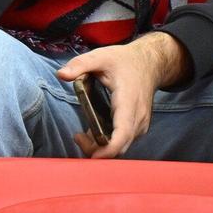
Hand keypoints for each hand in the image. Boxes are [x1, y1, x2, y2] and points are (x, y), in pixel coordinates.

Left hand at [57, 32, 190, 159]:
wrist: (150, 63)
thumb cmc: (125, 61)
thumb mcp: (101, 56)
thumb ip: (81, 64)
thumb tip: (61, 74)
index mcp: (128, 101)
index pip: (122, 134)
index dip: (108, 150)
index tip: (91, 155)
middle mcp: (138, 117)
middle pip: (119, 147)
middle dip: (96, 150)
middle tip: (78, 137)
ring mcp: (140, 124)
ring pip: (121, 147)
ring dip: (101, 147)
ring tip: (83, 134)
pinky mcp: (138, 127)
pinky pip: (123, 142)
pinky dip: (108, 142)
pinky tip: (94, 131)